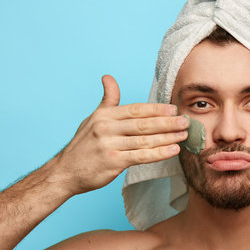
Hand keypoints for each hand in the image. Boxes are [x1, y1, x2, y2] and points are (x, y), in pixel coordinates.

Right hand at [53, 75, 188, 194]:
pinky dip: (159, 153)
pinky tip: (172, 150)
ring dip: (167, 138)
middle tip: (185, 122)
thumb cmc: (83, 145)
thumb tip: (108, 77)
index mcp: (104, 116)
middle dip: (167, 122)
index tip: (173, 109)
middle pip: (143, 124)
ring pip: (145, 140)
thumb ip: (108, 100)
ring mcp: (109, 145)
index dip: (156, 109)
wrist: (65, 172)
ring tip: (183, 136)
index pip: (136, 110)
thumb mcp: (93, 119)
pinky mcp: (113, 162)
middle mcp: (106, 128)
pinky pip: (141, 156)